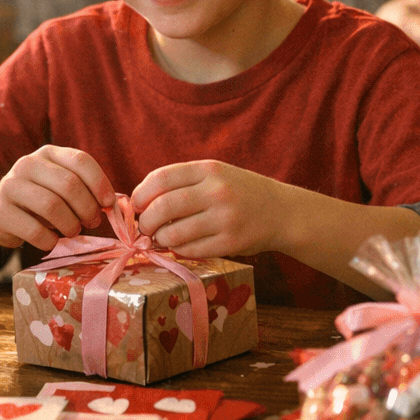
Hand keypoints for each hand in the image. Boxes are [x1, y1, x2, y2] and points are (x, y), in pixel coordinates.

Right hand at [0, 145, 114, 252]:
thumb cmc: (39, 201)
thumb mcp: (59, 187)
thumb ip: (83, 189)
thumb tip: (111, 204)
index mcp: (48, 154)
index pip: (80, 160)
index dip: (100, 183)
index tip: (108, 204)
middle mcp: (27, 164)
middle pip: (69, 185)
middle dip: (87, 208)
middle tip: (92, 222)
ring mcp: (10, 186)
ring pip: (52, 206)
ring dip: (70, 225)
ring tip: (73, 231)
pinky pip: (34, 230)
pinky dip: (49, 240)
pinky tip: (52, 241)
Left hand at [131, 161, 283, 258]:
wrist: (282, 212)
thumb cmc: (240, 192)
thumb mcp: (215, 174)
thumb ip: (182, 183)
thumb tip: (138, 202)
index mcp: (209, 169)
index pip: (161, 178)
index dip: (140, 194)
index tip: (136, 205)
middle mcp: (217, 191)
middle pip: (162, 207)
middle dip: (146, 221)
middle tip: (145, 227)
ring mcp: (225, 218)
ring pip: (173, 233)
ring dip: (160, 238)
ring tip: (162, 237)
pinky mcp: (231, 243)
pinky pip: (190, 250)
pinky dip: (179, 249)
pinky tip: (182, 244)